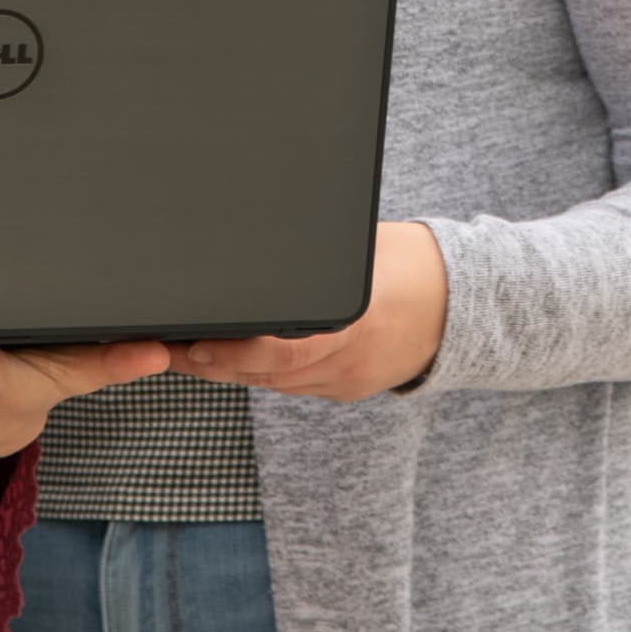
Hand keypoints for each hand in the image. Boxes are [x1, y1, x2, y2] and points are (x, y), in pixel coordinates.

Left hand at [179, 222, 446, 402]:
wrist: (461, 302)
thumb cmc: (412, 262)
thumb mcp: (364, 248)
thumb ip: (313, 257)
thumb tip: (255, 242)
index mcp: (359, 320)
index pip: (286, 349)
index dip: (235, 353)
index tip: (194, 344)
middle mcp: (352, 359)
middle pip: (267, 373)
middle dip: (212, 364)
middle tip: (168, 348)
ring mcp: (350, 380)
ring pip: (274, 386)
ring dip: (229, 372)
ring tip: (185, 353)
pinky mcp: (348, 389)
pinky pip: (293, 388)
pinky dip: (261, 375)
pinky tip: (231, 361)